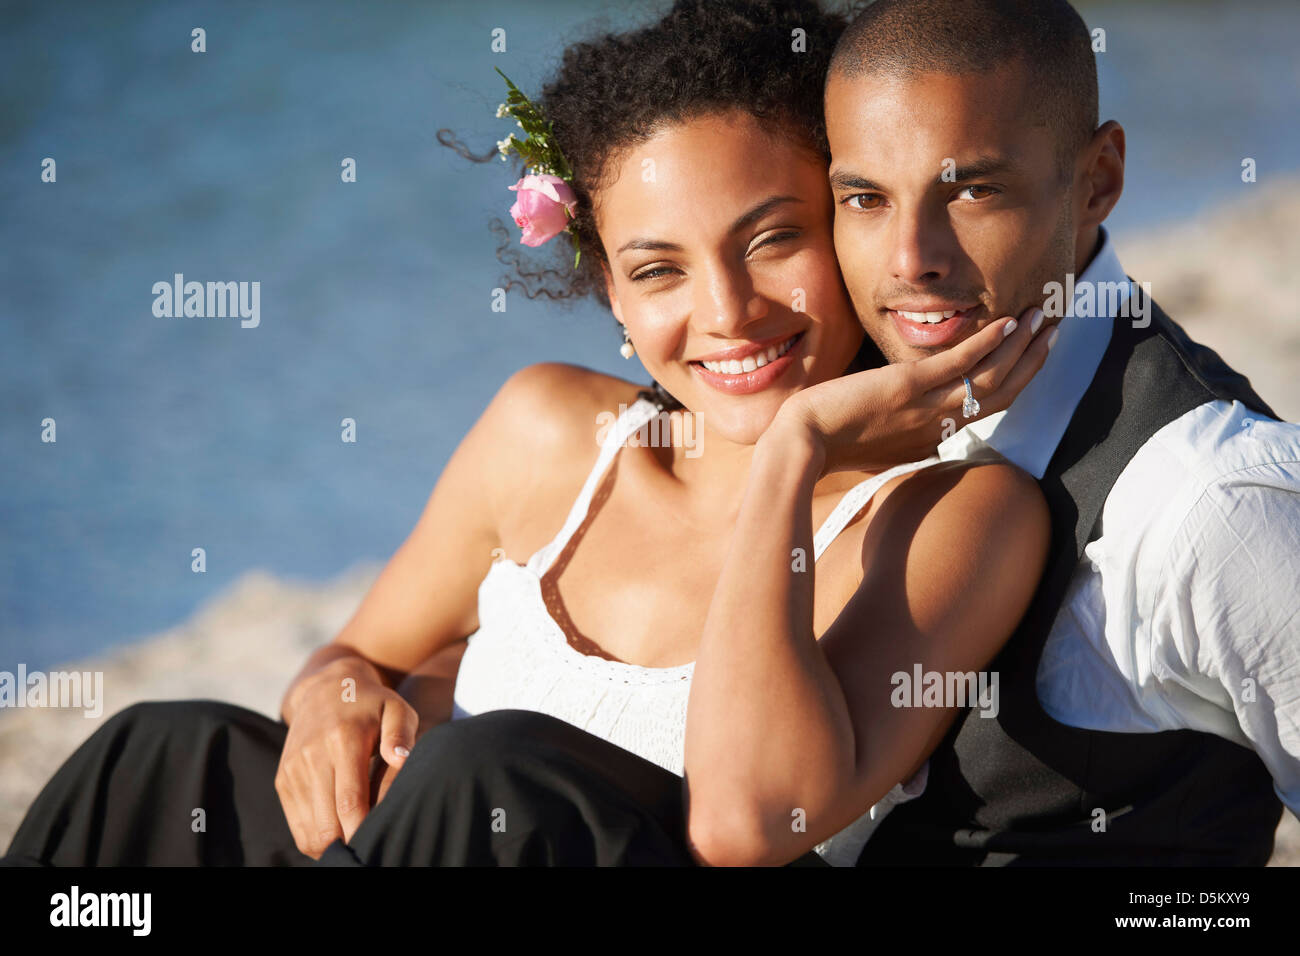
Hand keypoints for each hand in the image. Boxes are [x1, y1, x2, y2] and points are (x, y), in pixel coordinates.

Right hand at [275, 658, 418, 858]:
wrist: (325, 689)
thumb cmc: (372, 704)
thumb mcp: (396, 708)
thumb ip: (401, 734)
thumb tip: (402, 759)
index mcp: (343, 740)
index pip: (350, 802)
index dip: (363, 831)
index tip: (379, 843)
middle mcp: (312, 756)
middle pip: (327, 824)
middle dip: (349, 845)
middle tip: (372, 850)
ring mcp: (293, 770)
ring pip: (309, 831)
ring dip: (332, 846)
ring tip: (357, 845)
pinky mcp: (283, 780)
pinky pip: (296, 826)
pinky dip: (316, 839)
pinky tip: (339, 836)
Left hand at [774, 306, 1051, 474]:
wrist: (801, 446)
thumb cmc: (830, 445)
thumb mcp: (878, 445)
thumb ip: (904, 437)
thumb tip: (917, 435)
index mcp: (933, 437)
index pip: (989, 406)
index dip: (1018, 379)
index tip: (1034, 354)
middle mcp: (938, 424)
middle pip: (1002, 391)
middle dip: (1031, 359)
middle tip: (1053, 329)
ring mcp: (925, 406)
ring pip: (990, 376)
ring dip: (1019, 345)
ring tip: (1040, 317)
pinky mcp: (906, 387)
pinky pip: (957, 364)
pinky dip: (985, 343)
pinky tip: (1004, 322)